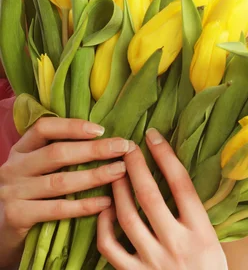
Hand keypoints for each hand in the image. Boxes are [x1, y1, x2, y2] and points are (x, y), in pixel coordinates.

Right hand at [0, 117, 133, 265]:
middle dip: (94, 150)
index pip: (43, 128)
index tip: (100, 129)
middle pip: (57, 153)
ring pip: (59, 181)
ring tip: (119, 171)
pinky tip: (105, 202)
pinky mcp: (17, 216)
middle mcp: (14, 167)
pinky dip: (83, 205)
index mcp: (21, 150)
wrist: (0, 232)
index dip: (72, 126)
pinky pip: (56, 209)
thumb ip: (57, 154)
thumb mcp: (34, 169)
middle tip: (123, 147)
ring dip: (94, 175)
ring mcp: (14, 192)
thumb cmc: (27, 194)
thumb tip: (102, 138)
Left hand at [97, 128, 227, 268]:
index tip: (153, 136)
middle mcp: (177, 244)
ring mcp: (153, 262)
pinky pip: (110, 247)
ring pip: (127, 217)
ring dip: (118, 189)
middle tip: (127, 145)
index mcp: (201, 232)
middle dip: (136, 166)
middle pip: (150, 196)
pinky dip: (103, 224)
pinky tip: (105, 207)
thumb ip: (194, 211)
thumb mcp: (212, 240)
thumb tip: (175, 174)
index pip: (181, 184)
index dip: (165, 156)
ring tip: (114, 169)